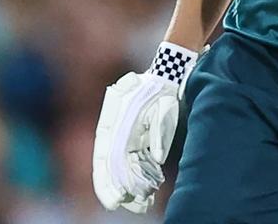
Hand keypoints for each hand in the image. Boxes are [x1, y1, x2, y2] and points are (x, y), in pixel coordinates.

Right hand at [93, 42, 197, 212]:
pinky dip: (140, 175)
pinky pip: (136, 160)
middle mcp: (116, 128)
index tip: (114, 198)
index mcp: (115, 119)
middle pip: (110, 164)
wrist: (172, 73)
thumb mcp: (162, 106)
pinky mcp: (139, 137)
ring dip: (129, 184)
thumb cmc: (165, 89)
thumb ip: (158, 131)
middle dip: (114, 186)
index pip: (105, 154)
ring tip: (138, 204)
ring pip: (123, 165)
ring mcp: (127, 133)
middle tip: (120, 205)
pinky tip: (147, 190)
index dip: (106, 178)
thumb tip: (156, 158)